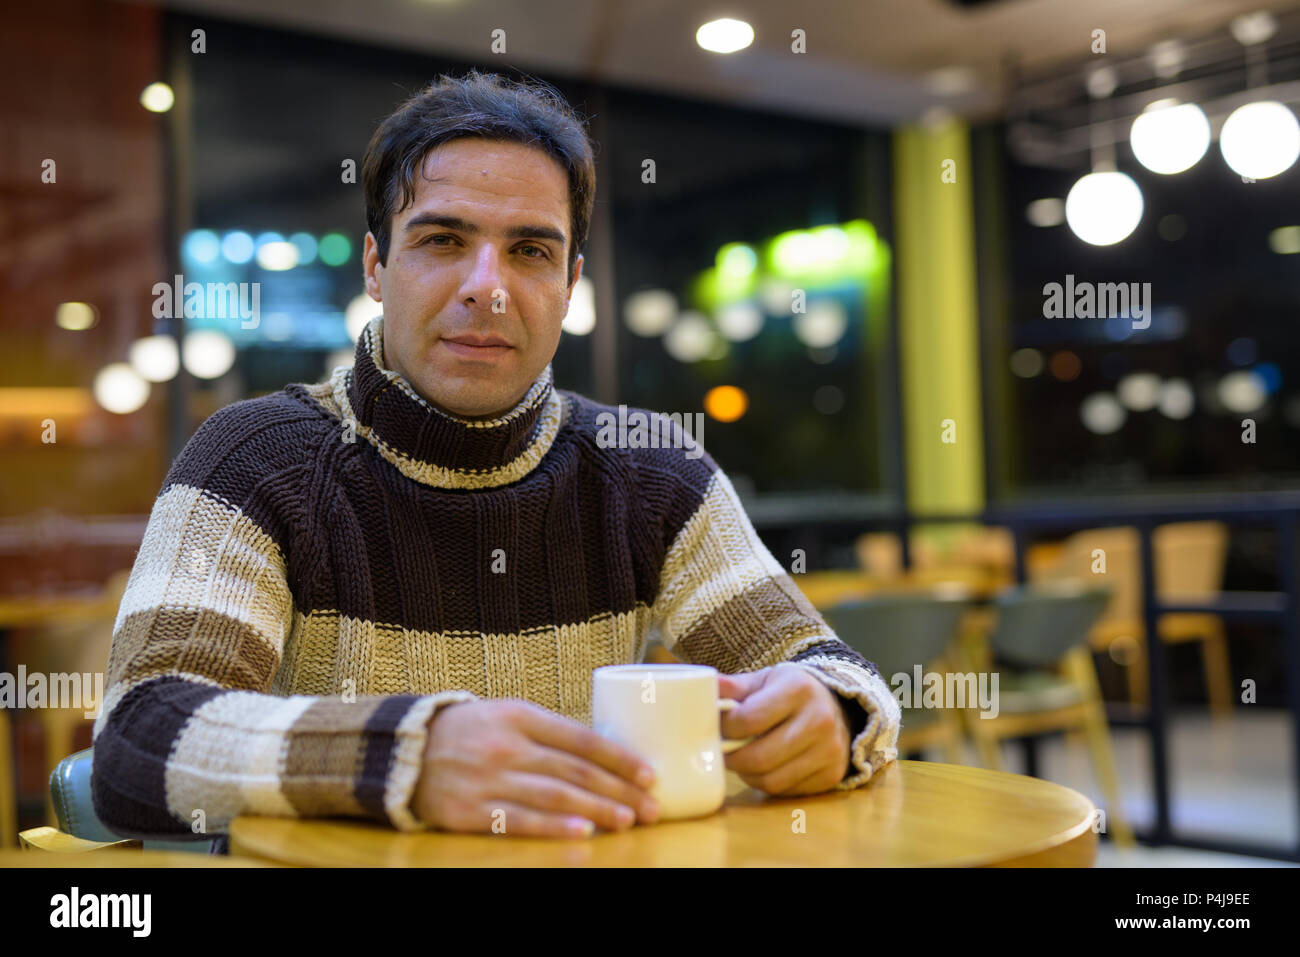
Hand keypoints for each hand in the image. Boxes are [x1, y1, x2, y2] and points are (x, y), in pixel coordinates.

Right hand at [412, 699, 660, 837]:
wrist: (406, 749)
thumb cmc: (472, 731)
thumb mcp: (509, 715)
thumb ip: (551, 732)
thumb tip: (607, 757)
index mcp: (521, 715)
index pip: (581, 738)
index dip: (619, 758)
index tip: (650, 774)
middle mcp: (506, 745)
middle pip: (574, 770)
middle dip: (618, 791)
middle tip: (651, 807)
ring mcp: (488, 778)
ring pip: (554, 796)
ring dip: (596, 810)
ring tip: (627, 820)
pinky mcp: (470, 810)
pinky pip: (519, 820)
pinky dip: (553, 828)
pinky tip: (581, 833)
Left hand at [718, 663, 851, 795]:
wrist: (836, 706)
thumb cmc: (790, 692)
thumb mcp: (765, 680)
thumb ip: (733, 686)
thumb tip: (703, 686)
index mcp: (797, 689)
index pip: (749, 719)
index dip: (725, 729)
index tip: (717, 729)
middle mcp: (819, 720)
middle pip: (759, 757)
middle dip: (732, 759)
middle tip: (722, 753)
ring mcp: (829, 750)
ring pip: (771, 780)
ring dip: (748, 775)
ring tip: (742, 760)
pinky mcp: (832, 774)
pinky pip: (787, 791)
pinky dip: (768, 784)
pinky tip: (765, 768)